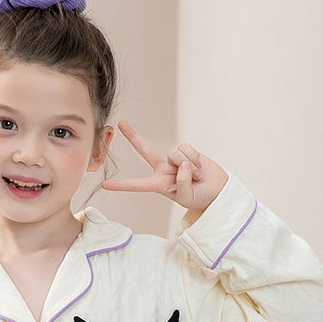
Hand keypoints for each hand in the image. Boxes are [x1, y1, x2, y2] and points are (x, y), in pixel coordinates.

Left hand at [101, 121, 227, 211]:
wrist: (217, 190)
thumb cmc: (200, 198)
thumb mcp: (186, 198)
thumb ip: (181, 183)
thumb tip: (180, 163)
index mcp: (158, 185)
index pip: (136, 185)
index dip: (121, 186)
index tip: (105, 185)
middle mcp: (163, 169)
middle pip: (145, 150)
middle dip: (133, 136)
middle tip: (120, 124)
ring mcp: (174, 159)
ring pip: (174, 154)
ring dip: (188, 166)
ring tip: (196, 177)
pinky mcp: (187, 151)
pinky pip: (186, 149)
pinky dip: (194, 159)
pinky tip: (199, 168)